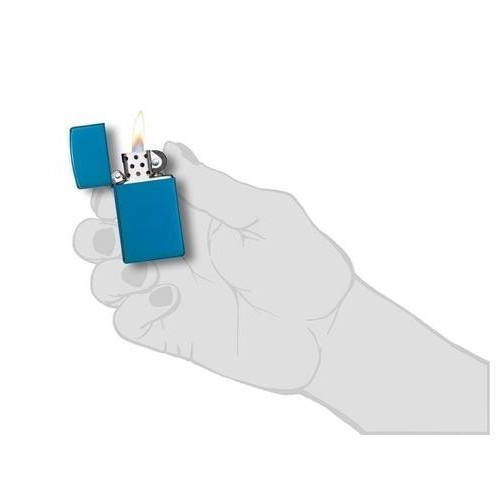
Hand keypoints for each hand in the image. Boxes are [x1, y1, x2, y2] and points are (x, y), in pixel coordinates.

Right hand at [74, 142, 352, 391]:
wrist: (326, 328)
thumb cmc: (306, 265)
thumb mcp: (267, 215)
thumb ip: (215, 189)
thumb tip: (170, 150)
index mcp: (192, 217)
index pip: (133, 194)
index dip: (113, 184)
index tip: (120, 181)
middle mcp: (174, 252)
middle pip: (102, 236)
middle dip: (97, 227)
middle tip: (121, 225)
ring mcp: (171, 291)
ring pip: (105, 280)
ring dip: (110, 269)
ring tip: (146, 267)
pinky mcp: (174, 330)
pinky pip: (127, 323)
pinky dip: (134, 308)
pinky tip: (172, 298)